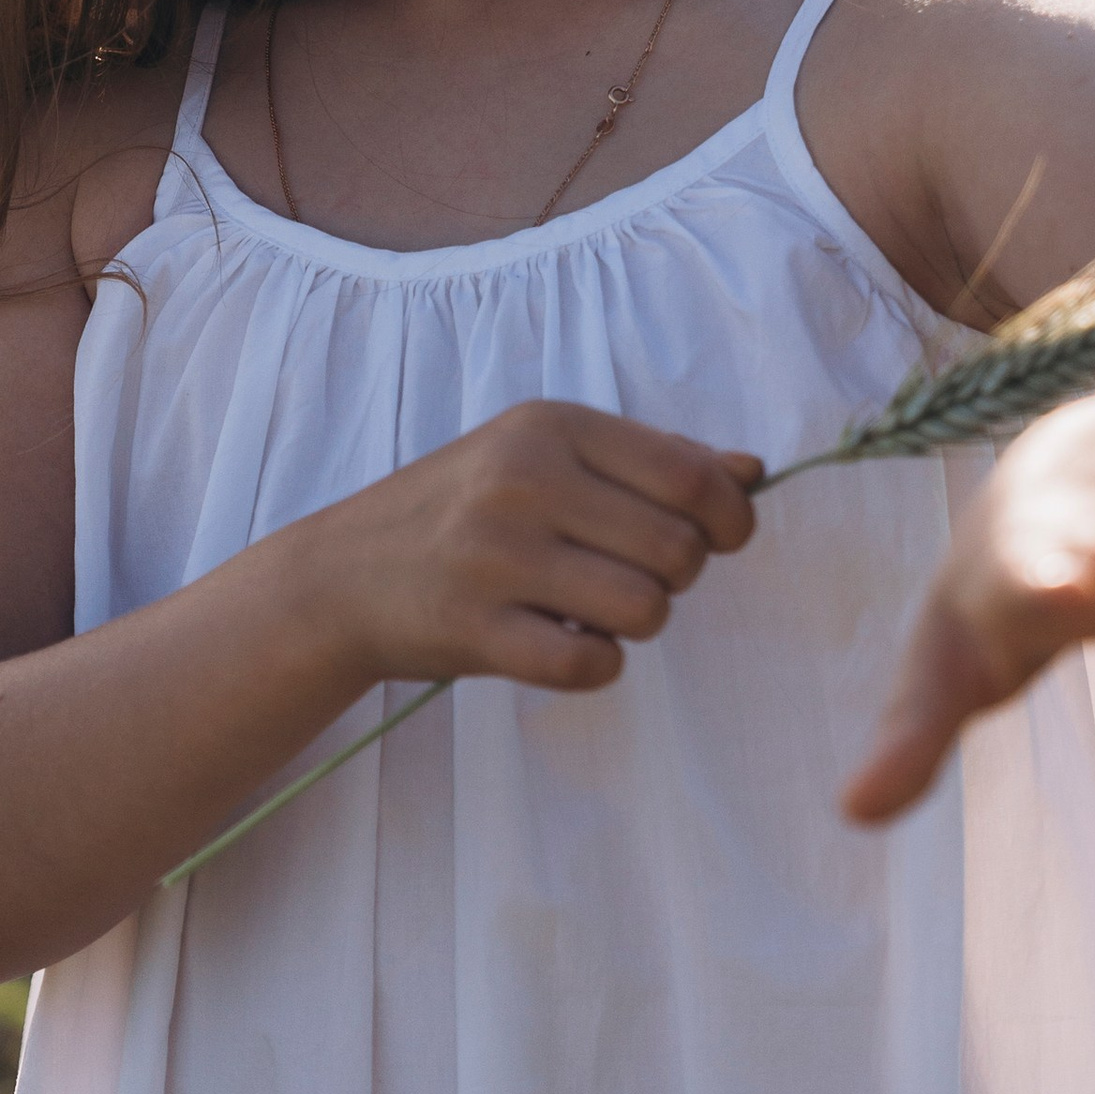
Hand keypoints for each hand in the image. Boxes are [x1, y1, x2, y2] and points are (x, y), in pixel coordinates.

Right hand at [311, 400, 759, 696]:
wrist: (342, 574)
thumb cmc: (465, 509)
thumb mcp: (545, 455)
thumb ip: (653, 460)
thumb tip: (752, 471)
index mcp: (553, 427)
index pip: (693, 478)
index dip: (730, 519)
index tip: (719, 538)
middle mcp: (525, 481)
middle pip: (679, 549)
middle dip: (677, 577)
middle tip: (633, 576)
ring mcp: (496, 557)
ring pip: (646, 609)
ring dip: (637, 624)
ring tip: (594, 610)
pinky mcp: (474, 630)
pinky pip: (589, 666)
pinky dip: (596, 666)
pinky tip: (565, 645)